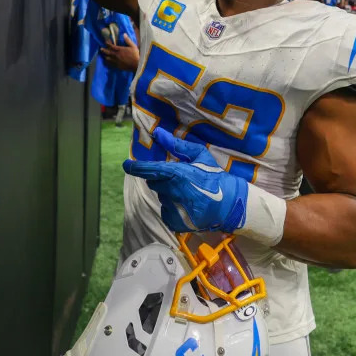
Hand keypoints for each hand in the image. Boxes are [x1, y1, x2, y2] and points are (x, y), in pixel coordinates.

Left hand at [101, 33, 138, 71]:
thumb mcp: (133, 46)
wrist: (137, 65)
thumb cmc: (136, 55)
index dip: (108, 44)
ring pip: (108, 59)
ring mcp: (116, 61)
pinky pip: (111, 64)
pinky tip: (108, 63)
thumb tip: (124, 34)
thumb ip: (128, 40)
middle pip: (108, 52)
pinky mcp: (117, 66)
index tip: (105, 42)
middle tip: (101, 49)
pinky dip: (108, 63)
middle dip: (104, 50)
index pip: (112, 46)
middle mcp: (117, 55)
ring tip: (104, 56)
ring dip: (106, 57)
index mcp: (120, 50)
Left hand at [123, 128, 247, 232]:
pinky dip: (172, 207)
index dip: (135, 167)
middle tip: (179, 178)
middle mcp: (172, 192)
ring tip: (187, 192)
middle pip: (154, 182)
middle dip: (161, 178)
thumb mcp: (199, 156)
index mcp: (177, 174)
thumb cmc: (214, 176)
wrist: (229, 204)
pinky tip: (187, 204)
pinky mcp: (175, 222)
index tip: (126, 165)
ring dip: (169, 193)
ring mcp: (173, 209)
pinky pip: (166, 211)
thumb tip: (158, 133)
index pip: (149, 170)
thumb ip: (176, 145)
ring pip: (161, 197)